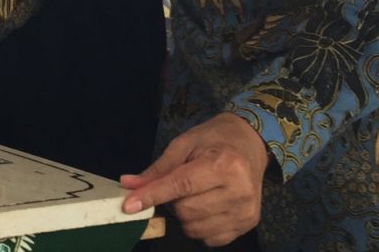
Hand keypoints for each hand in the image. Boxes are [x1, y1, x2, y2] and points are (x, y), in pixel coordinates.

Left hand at [120, 112, 268, 246]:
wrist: (250, 144)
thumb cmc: (214, 140)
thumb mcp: (184, 144)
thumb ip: (158, 169)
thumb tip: (129, 185)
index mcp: (224, 165)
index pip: (180, 186)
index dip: (152, 196)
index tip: (128, 205)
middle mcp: (239, 191)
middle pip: (185, 211)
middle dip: (171, 201)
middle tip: (179, 184)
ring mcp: (246, 211)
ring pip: (194, 228)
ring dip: (184, 215)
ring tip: (194, 194)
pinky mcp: (248, 225)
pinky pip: (209, 239)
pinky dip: (199, 226)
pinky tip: (206, 207)